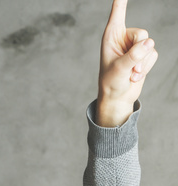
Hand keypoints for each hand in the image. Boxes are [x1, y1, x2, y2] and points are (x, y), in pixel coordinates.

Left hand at [96, 0, 157, 126]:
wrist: (117, 97)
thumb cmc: (111, 82)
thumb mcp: (119, 69)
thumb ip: (133, 56)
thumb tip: (149, 44)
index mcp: (111, 36)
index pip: (118, 13)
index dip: (121, 1)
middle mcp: (123, 38)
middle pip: (142, 33)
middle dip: (138, 52)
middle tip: (129, 66)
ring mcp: (135, 46)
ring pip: (150, 46)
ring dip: (142, 63)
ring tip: (130, 73)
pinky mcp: (144, 54)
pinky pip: (154, 55)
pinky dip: (146, 68)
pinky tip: (135, 75)